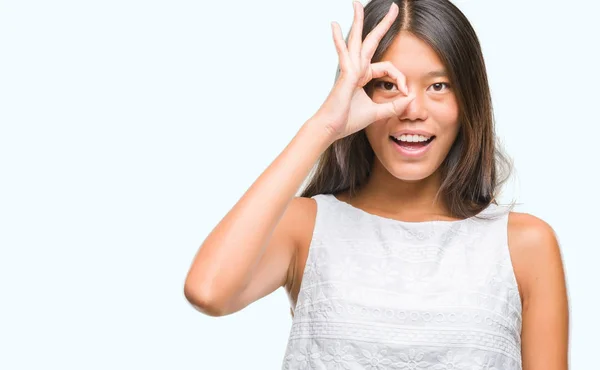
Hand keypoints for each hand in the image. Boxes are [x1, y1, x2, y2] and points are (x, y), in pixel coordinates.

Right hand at [313, 1, 414, 140]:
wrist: (332, 128)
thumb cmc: (348, 120)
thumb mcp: (377, 113)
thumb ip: (394, 107)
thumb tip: (410, 100)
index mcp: (363, 76)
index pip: (388, 68)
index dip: (400, 79)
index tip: (405, 93)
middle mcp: (356, 68)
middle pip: (372, 41)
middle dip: (384, 24)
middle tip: (395, 7)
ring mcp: (349, 69)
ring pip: (356, 40)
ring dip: (358, 21)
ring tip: (356, 3)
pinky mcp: (346, 74)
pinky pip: (344, 53)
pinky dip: (339, 39)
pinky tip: (335, 25)